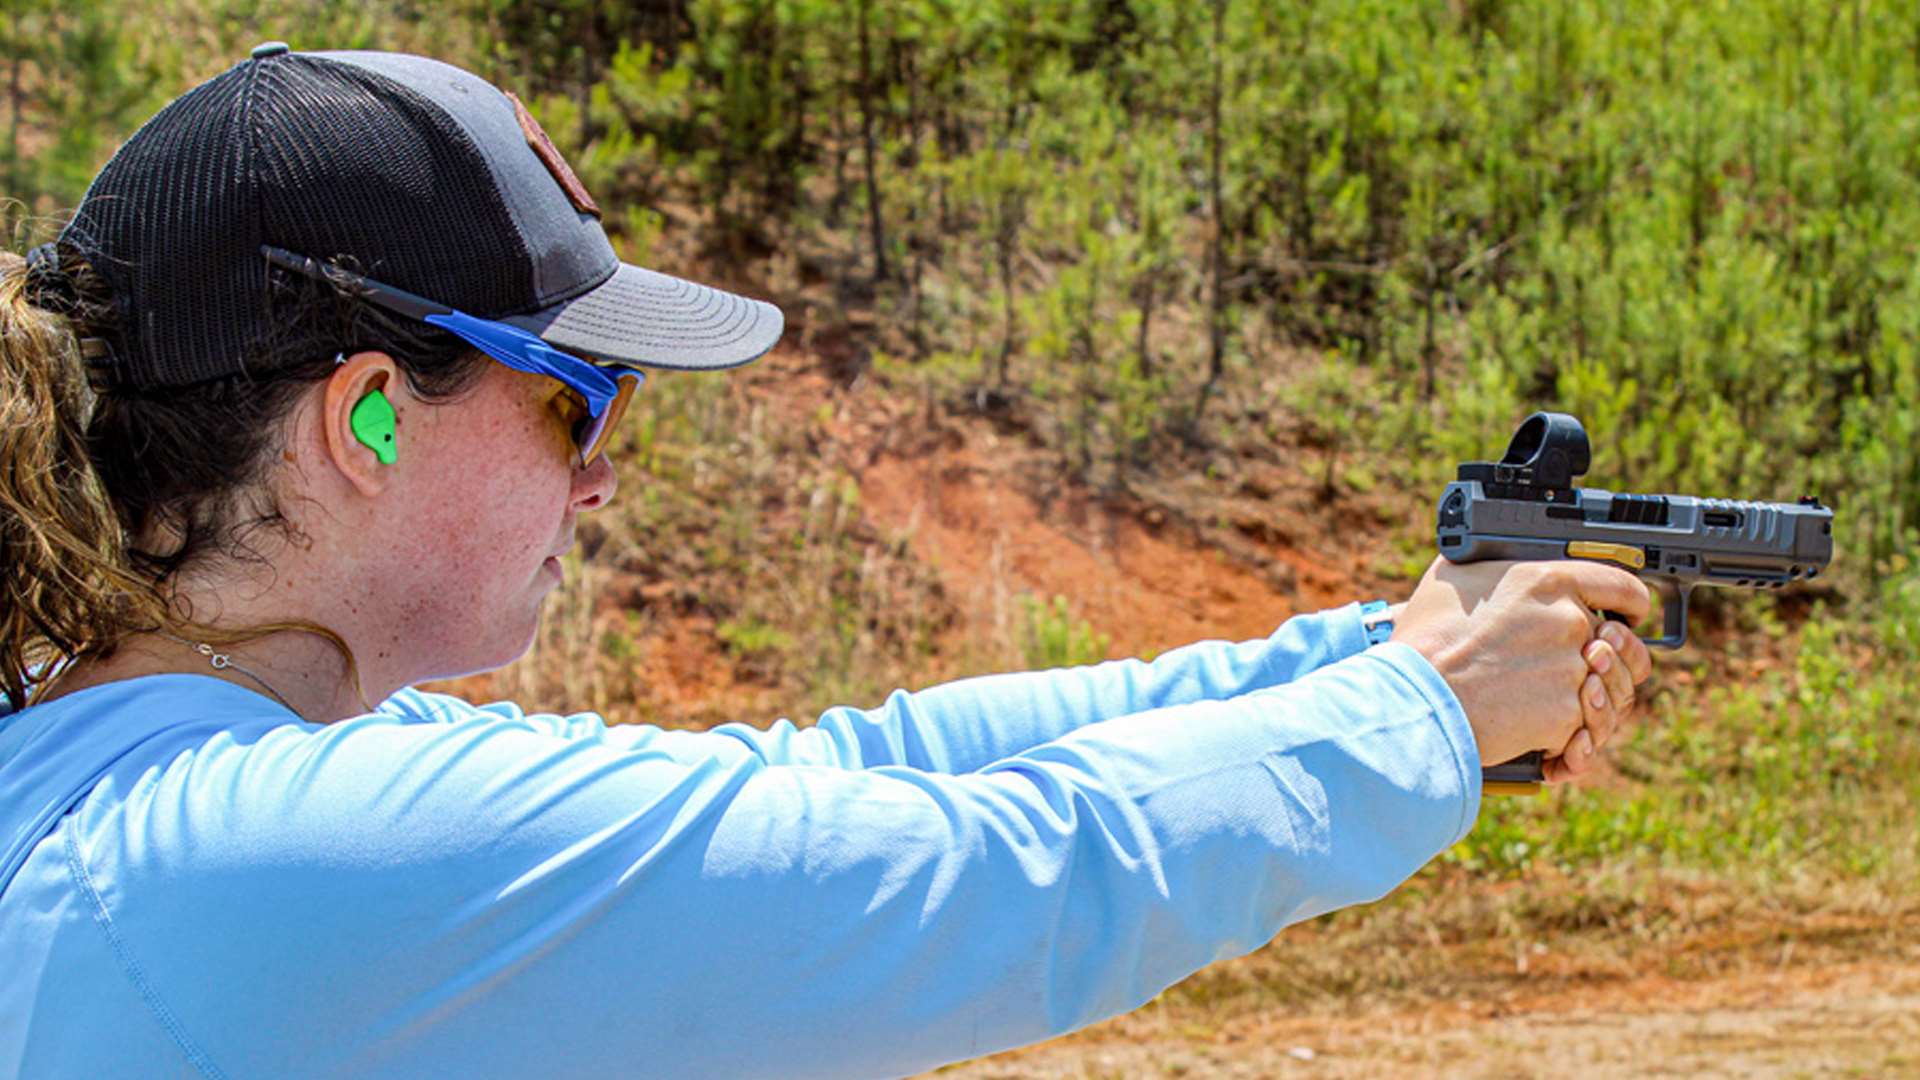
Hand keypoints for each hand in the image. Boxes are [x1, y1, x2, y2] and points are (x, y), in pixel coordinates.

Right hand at [1391, 558, 1652, 766]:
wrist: (1415, 700)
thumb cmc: (1424, 640)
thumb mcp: (1452, 579)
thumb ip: (1494, 567)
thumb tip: (1497, 561)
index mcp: (1548, 581)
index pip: (1622, 585)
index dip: (1630, 603)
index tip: (1627, 614)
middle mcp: (1570, 623)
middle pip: (1623, 645)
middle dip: (1610, 659)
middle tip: (1587, 668)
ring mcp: (1573, 672)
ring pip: (1608, 692)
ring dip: (1590, 701)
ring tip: (1557, 706)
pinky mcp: (1566, 718)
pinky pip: (1583, 731)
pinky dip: (1566, 739)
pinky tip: (1543, 737)